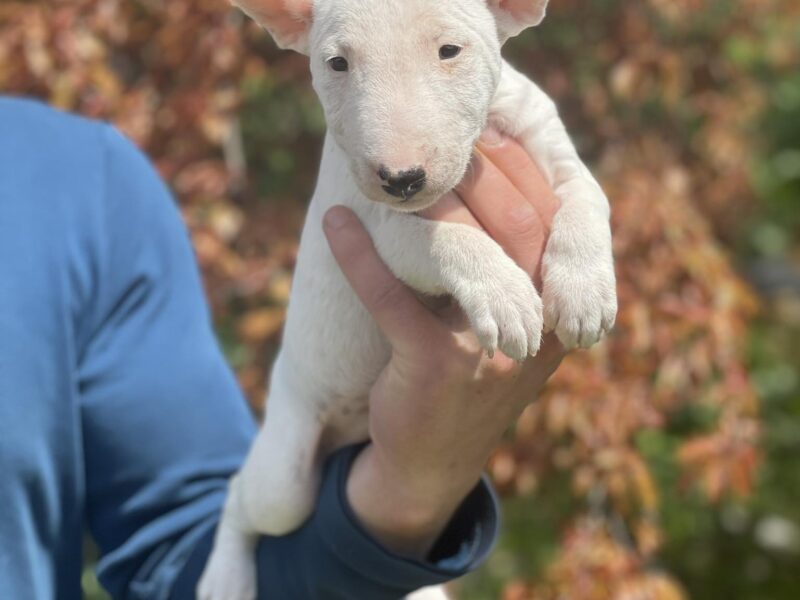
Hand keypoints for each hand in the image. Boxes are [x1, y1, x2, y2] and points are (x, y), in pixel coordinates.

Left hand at [322, 129, 565, 557]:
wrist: (430, 466)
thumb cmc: (465, 384)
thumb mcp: (509, 333)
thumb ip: (515, 278)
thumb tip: (487, 190)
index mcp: (558, 316)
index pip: (556, 226)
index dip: (523, 173)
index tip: (490, 133)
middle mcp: (537, 331)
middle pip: (520, 227)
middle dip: (484, 172)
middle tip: (448, 139)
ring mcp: (489, 350)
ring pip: (463, 251)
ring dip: (428, 204)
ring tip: (397, 175)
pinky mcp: (433, 365)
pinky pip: (391, 295)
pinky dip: (358, 255)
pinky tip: (335, 224)